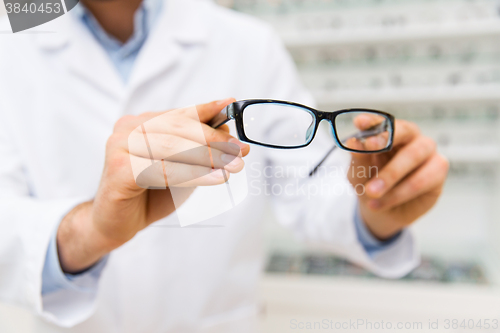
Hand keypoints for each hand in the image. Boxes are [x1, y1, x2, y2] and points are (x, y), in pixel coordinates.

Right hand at [57, 98, 249, 272]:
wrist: (116, 223)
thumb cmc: (149, 193)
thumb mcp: (181, 167)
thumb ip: (200, 151)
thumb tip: (229, 135)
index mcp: (143, 122)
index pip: (181, 113)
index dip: (208, 111)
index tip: (231, 107)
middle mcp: (129, 128)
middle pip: (178, 127)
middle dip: (213, 139)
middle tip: (238, 151)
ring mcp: (120, 145)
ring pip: (172, 147)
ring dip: (208, 157)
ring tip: (233, 167)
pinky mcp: (119, 168)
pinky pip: (163, 170)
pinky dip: (194, 174)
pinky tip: (216, 179)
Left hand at [348, 118, 448, 240]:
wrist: (383, 213)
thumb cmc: (370, 184)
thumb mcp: (358, 173)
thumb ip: (358, 158)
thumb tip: (353, 142)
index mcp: (389, 132)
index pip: (382, 121)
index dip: (372, 120)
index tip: (359, 122)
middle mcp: (410, 137)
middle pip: (404, 130)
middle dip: (385, 141)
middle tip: (369, 147)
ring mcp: (427, 152)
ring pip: (413, 156)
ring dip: (390, 175)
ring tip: (371, 192)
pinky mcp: (438, 171)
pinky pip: (421, 180)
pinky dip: (398, 193)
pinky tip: (381, 202)